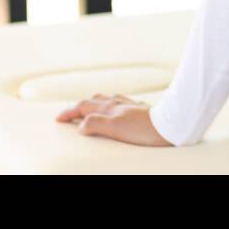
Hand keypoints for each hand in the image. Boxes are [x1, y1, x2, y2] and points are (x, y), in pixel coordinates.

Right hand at [54, 93, 173, 146]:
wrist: (171, 124)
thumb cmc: (145, 128)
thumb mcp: (115, 127)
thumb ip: (95, 124)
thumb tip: (80, 126)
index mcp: (109, 107)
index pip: (83, 106)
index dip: (69, 112)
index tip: (58, 118)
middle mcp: (118, 103)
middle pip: (93, 100)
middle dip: (79, 106)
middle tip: (70, 113)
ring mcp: (130, 105)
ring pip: (107, 99)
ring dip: (95, 103)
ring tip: (90, 108)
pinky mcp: (141, 109)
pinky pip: (121, 103)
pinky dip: (111, 104)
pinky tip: (118, 108)